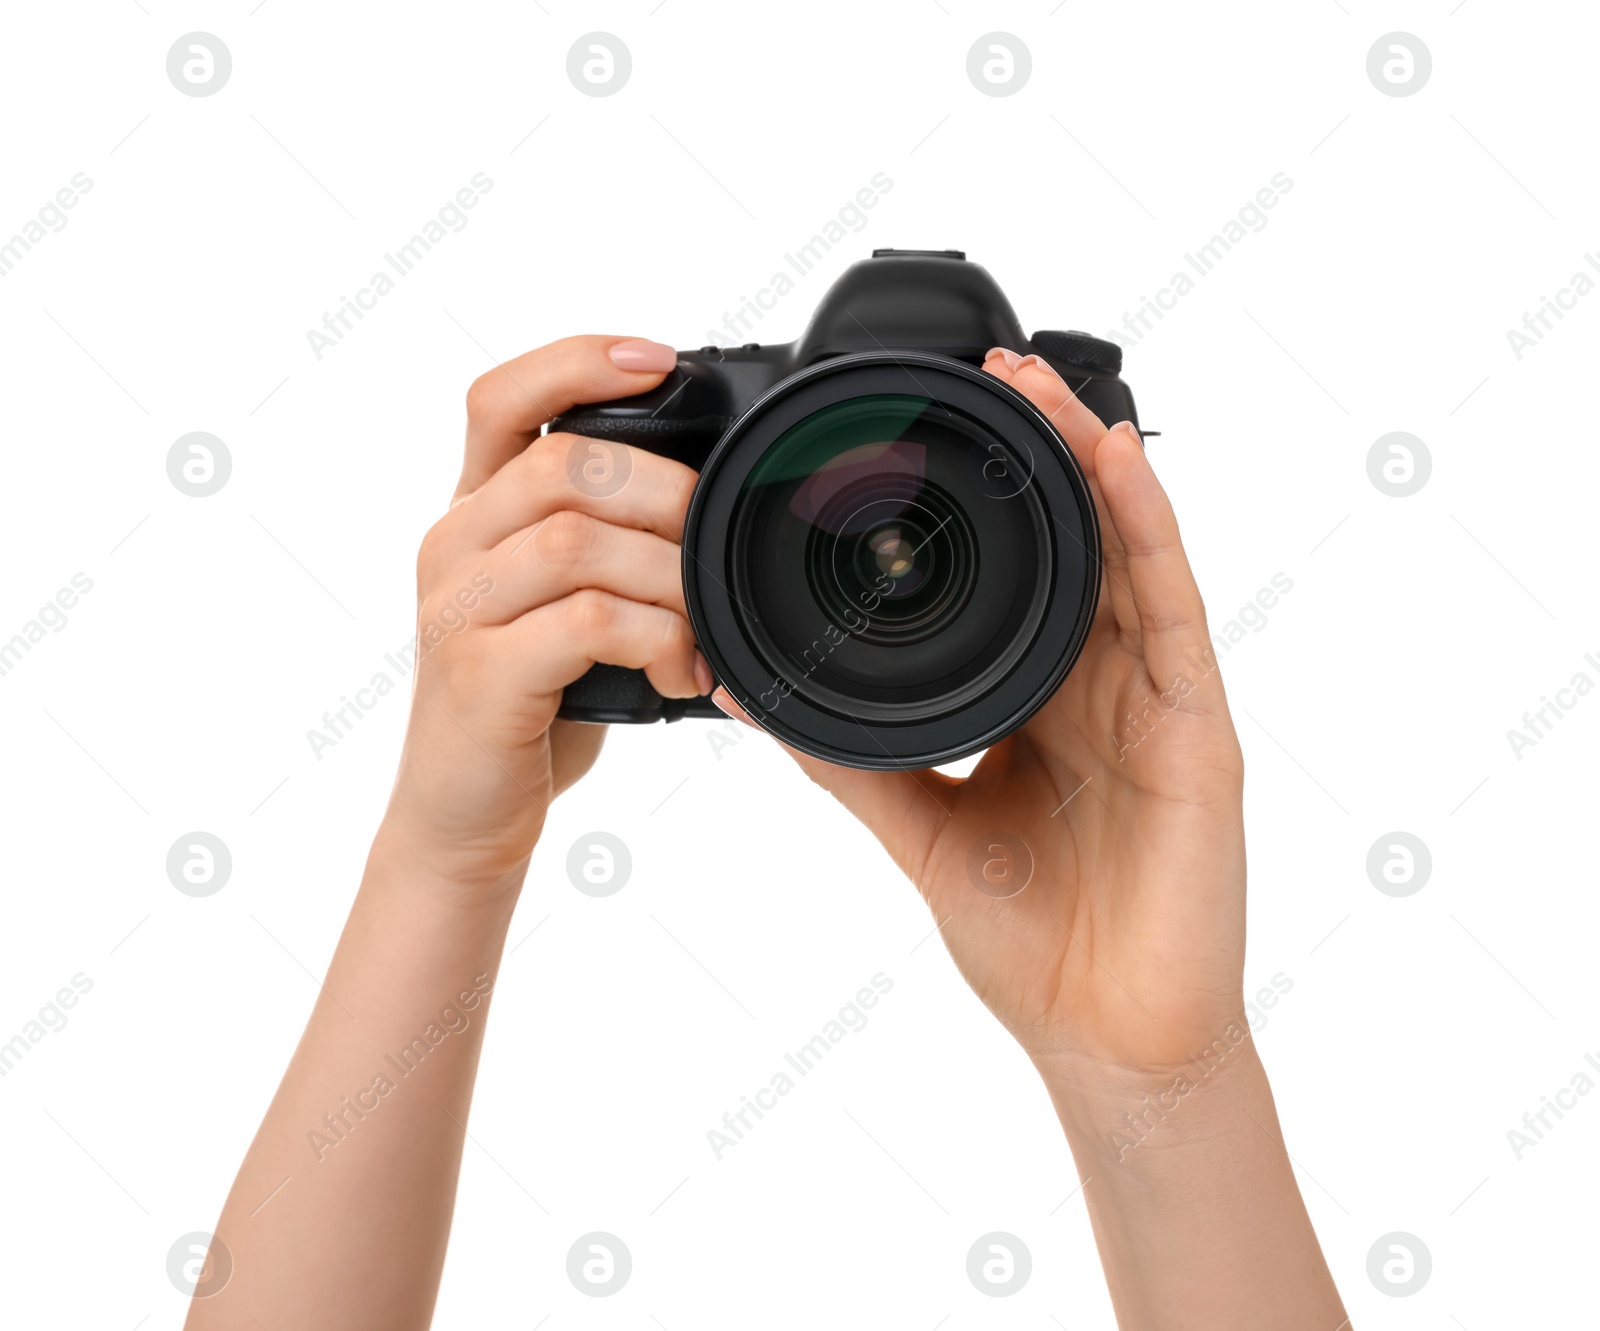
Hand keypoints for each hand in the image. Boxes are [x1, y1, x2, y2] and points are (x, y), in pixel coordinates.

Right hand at [383, 336, 711, 895]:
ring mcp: (458, 608)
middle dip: (667, 493)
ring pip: (578, 541)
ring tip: (705, 623)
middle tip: (716, 543)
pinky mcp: (478, 674)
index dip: (578, 362)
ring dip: (670, 576)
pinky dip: (656, 640)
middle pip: (564, 466)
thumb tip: (710, 508)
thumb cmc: (531, 704)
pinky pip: (585, 621)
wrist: (464, 815)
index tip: (659, 358)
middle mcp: (453, 545)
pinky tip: (681, 671)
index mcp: (474, 514)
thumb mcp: (562, 607)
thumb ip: (605, 547)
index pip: (501, 398)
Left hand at [721, 349, 1246, 1076]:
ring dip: (1088, 462)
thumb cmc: (1031, 939)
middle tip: (984, 369)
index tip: (919, 435)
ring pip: (1129, 553)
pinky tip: (1117, 461)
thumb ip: (852, 761)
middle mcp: (1102, 685)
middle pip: (1074, 543)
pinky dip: (1149, 529)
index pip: (1014, 578)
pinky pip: (1175, 611)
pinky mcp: (1200, 730)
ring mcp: (1156, 700)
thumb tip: (759, 699)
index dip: (980, 503)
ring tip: (1039, 385)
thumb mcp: (924, 828)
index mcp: (1040, 702)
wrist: (1103, 1038)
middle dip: (1037, 453)